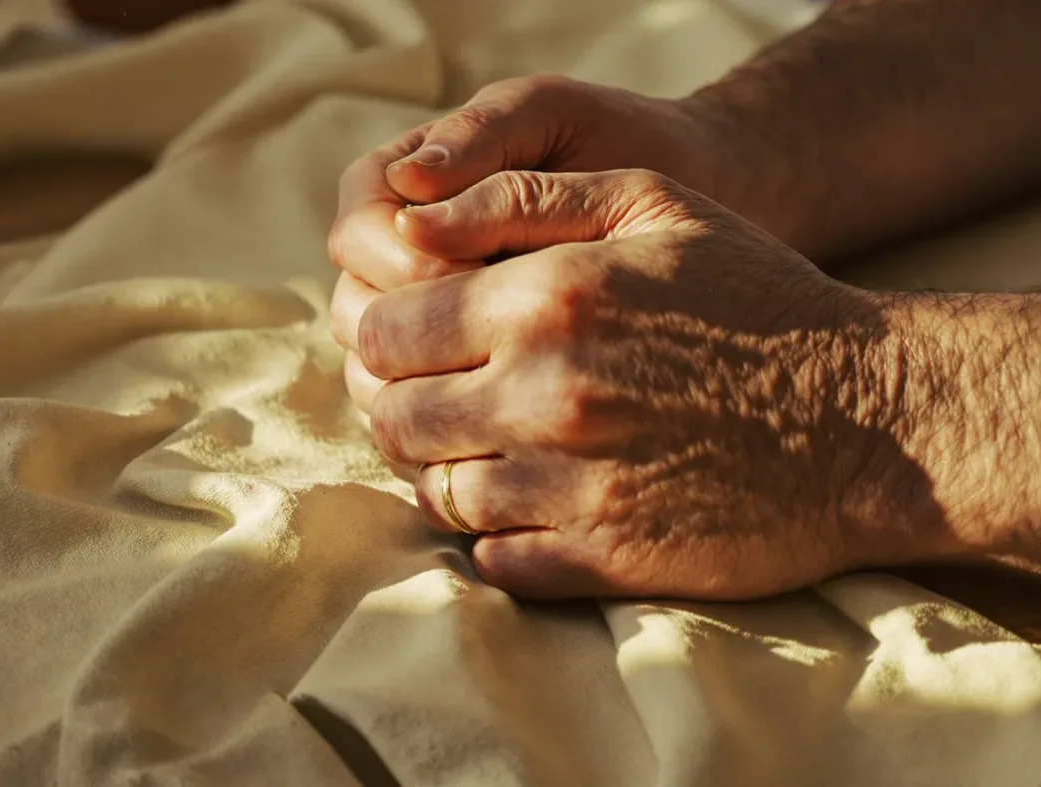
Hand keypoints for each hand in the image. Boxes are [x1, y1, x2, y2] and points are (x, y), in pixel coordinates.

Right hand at [329, 75, 733, 408]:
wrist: (686, 199)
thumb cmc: (617, 141)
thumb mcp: (552, 117)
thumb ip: (481, 137)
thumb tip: (406, 183)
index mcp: (399, 187)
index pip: (356, 234)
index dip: (399, 262)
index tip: (470, 273)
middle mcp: (396, 259)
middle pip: (355, 312)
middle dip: (409, 333)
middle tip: (490, 342)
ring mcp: (426, 323)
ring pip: (376, 375)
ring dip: (423, 390)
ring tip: (502, 388)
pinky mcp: (459, 376)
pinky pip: (425, 414)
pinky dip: (452, 426)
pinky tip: (509, 425)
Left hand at [355, 169, 959, 599]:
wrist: (870, 421)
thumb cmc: (755, 298)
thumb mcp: (654, 205)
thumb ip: (520, 198)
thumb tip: (407, 222)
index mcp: (542, 300)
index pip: (382, 331)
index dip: (386, 335)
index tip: (416, 340)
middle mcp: (543, 395)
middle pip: (396, 417)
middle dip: (405, 404)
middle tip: (446, 397)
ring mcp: (572, 485)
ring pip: (434, 493)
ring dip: (446, 471)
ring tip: (487, 448)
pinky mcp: (604, 557)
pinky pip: (493, 560)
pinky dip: (494, 536)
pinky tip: (529, 503)